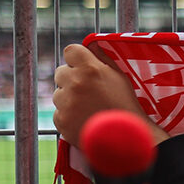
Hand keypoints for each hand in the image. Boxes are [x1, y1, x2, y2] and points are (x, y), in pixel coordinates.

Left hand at [52, 43, 166, 147]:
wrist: (125, 137)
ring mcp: (66, 103)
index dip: (77, 59)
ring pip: (58, 94)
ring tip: (88, 108)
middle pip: (60, 72)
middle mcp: (75, 83)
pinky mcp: (61, 120)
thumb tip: (91, 45)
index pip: (70, 50)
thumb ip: (102, 59)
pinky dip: (68, 116)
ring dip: (69, 98)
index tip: (82, 66)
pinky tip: (84, 119)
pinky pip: (59, 113)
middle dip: (71, 78)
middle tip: (87, 90)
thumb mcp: (119, 76)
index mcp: (90, 68)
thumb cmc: (125, 105)